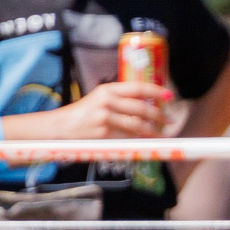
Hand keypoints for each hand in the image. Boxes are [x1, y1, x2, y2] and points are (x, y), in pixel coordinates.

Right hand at [49, 81, 171, 139]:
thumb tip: (149, 104)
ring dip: (154, 130)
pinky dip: (139, 140)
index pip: (139, 87)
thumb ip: (121, 99)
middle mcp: (107, 101)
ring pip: (138, 124)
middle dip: (160, 115)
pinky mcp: (103, 133)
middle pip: (142, 107)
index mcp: (108, 89)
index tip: (170, 96)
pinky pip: (128, 137)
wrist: (59, 127)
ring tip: (162, 133)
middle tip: (170, 120)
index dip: (157, 91)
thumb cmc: (82, 114)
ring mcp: (105, 118)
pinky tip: (146, 141)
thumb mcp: (100, 99)